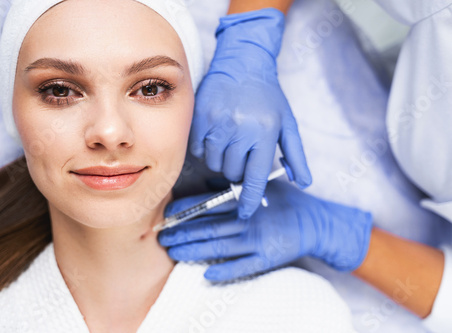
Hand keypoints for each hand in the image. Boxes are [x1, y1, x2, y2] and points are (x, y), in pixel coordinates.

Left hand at [158, 182, 372, 281]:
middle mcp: (247, 220)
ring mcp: (256, 241)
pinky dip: (225, 272)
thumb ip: (233, 184)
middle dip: (183, 232)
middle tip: (163, 236)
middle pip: (208, 228)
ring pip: (219, 248)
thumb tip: (208, 180)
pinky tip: (207, 275)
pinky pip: (243, 267)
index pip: (209, 204)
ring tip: (175, 252)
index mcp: (244, 200)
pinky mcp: (266, 259)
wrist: (313, 221)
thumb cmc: (283, 201)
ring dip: (194, 251)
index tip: (168, 212)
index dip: (186, 209)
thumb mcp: (260, 185)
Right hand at [191, 8, 310, 219]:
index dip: (250, 199)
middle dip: (237, 170)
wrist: (242, 64)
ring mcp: (218, 123)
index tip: (245, 213)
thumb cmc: (267, 96)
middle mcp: (241, 130)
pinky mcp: (199, 118)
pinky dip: (205, 148)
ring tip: (229, 139)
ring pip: (214, 163)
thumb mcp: (287, 123)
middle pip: (232, 173)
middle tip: (242, 151)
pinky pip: (198, 150)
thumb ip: (296, 155)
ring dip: (221, 159)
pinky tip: (215, 133)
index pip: (256, 177)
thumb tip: (304, 182)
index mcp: (265, 133)